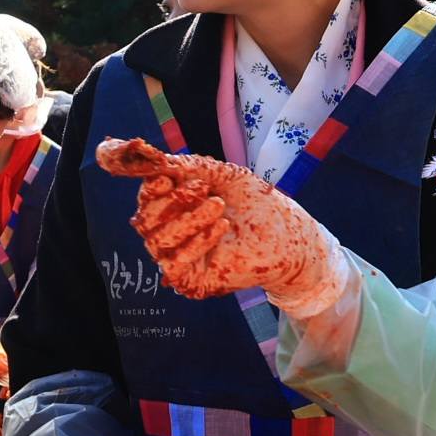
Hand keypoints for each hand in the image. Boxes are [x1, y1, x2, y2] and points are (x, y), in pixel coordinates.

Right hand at [95, 138, 346, 314]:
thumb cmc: (256, 205)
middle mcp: (170, 236)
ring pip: (156, 242)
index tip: (168, 176)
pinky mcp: (192, 282)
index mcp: (172, 210)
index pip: (143, 200)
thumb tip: (144, 153)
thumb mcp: (219, 175)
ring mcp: (179, 260)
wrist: (292, 236)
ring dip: (187, 220)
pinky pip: (173, 265)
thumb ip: (183, 166)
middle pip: (143, 221)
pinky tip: (221, 227)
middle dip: (171, 202)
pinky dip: (196, 242)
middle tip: (203, 188)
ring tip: (218, 207)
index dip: (149, 188)